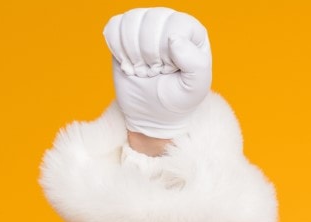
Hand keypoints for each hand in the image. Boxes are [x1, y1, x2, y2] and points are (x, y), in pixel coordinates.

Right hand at [104, 8, 212, 138]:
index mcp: (192, 32)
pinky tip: (129, 64)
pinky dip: (118, 50)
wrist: (153, 113)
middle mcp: (169, 22)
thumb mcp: (196, 87)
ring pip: (131, 21)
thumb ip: (196, 63)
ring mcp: (145, 24)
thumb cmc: (178, 98)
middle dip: (150, 53)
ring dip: (133, 52)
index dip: (168, 50)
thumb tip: (173, 38)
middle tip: (155, 72)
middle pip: (152, 19)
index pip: (177, 24)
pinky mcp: (124, 32)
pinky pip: (114, 27)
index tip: (169, 70)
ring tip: (143, 69)